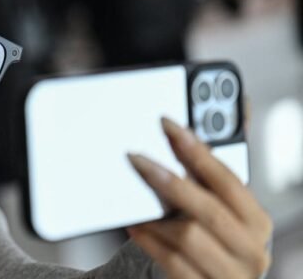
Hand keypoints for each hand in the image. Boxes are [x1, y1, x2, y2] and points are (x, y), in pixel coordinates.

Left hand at [127, 118, 271, 278]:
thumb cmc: (213, 242)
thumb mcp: (216, 212)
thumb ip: (202, 180)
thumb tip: (177, 136)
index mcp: (255, 221)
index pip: (227, 180)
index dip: (197, 151)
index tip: (168, 126)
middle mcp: (251, 249)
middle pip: (207, 208)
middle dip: (169, 180)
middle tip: (137, 159)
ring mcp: (231, 274)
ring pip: (188, 236)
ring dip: (156, 218)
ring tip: (134, 205)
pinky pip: (173, 262)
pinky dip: (150, 241)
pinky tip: (135, 228)